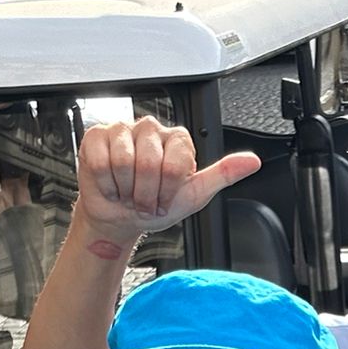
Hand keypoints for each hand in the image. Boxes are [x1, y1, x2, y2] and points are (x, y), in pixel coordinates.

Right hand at [72, 117, 256, 251]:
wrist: (121, 218)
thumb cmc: (155, 205)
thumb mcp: (194, 195)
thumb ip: (222, 175)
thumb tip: (251, 161)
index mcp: (178, 140)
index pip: (176, 164)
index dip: (167, 190)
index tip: (165, 198)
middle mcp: (151, 129)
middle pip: (148, 163)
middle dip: (145, 193)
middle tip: (145, 198)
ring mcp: (122, 130)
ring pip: (123, 161)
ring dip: (124, 188)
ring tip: (128, 191)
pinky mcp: (96, 136)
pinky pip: (99, 161)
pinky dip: (105, 182)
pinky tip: (111, 183)